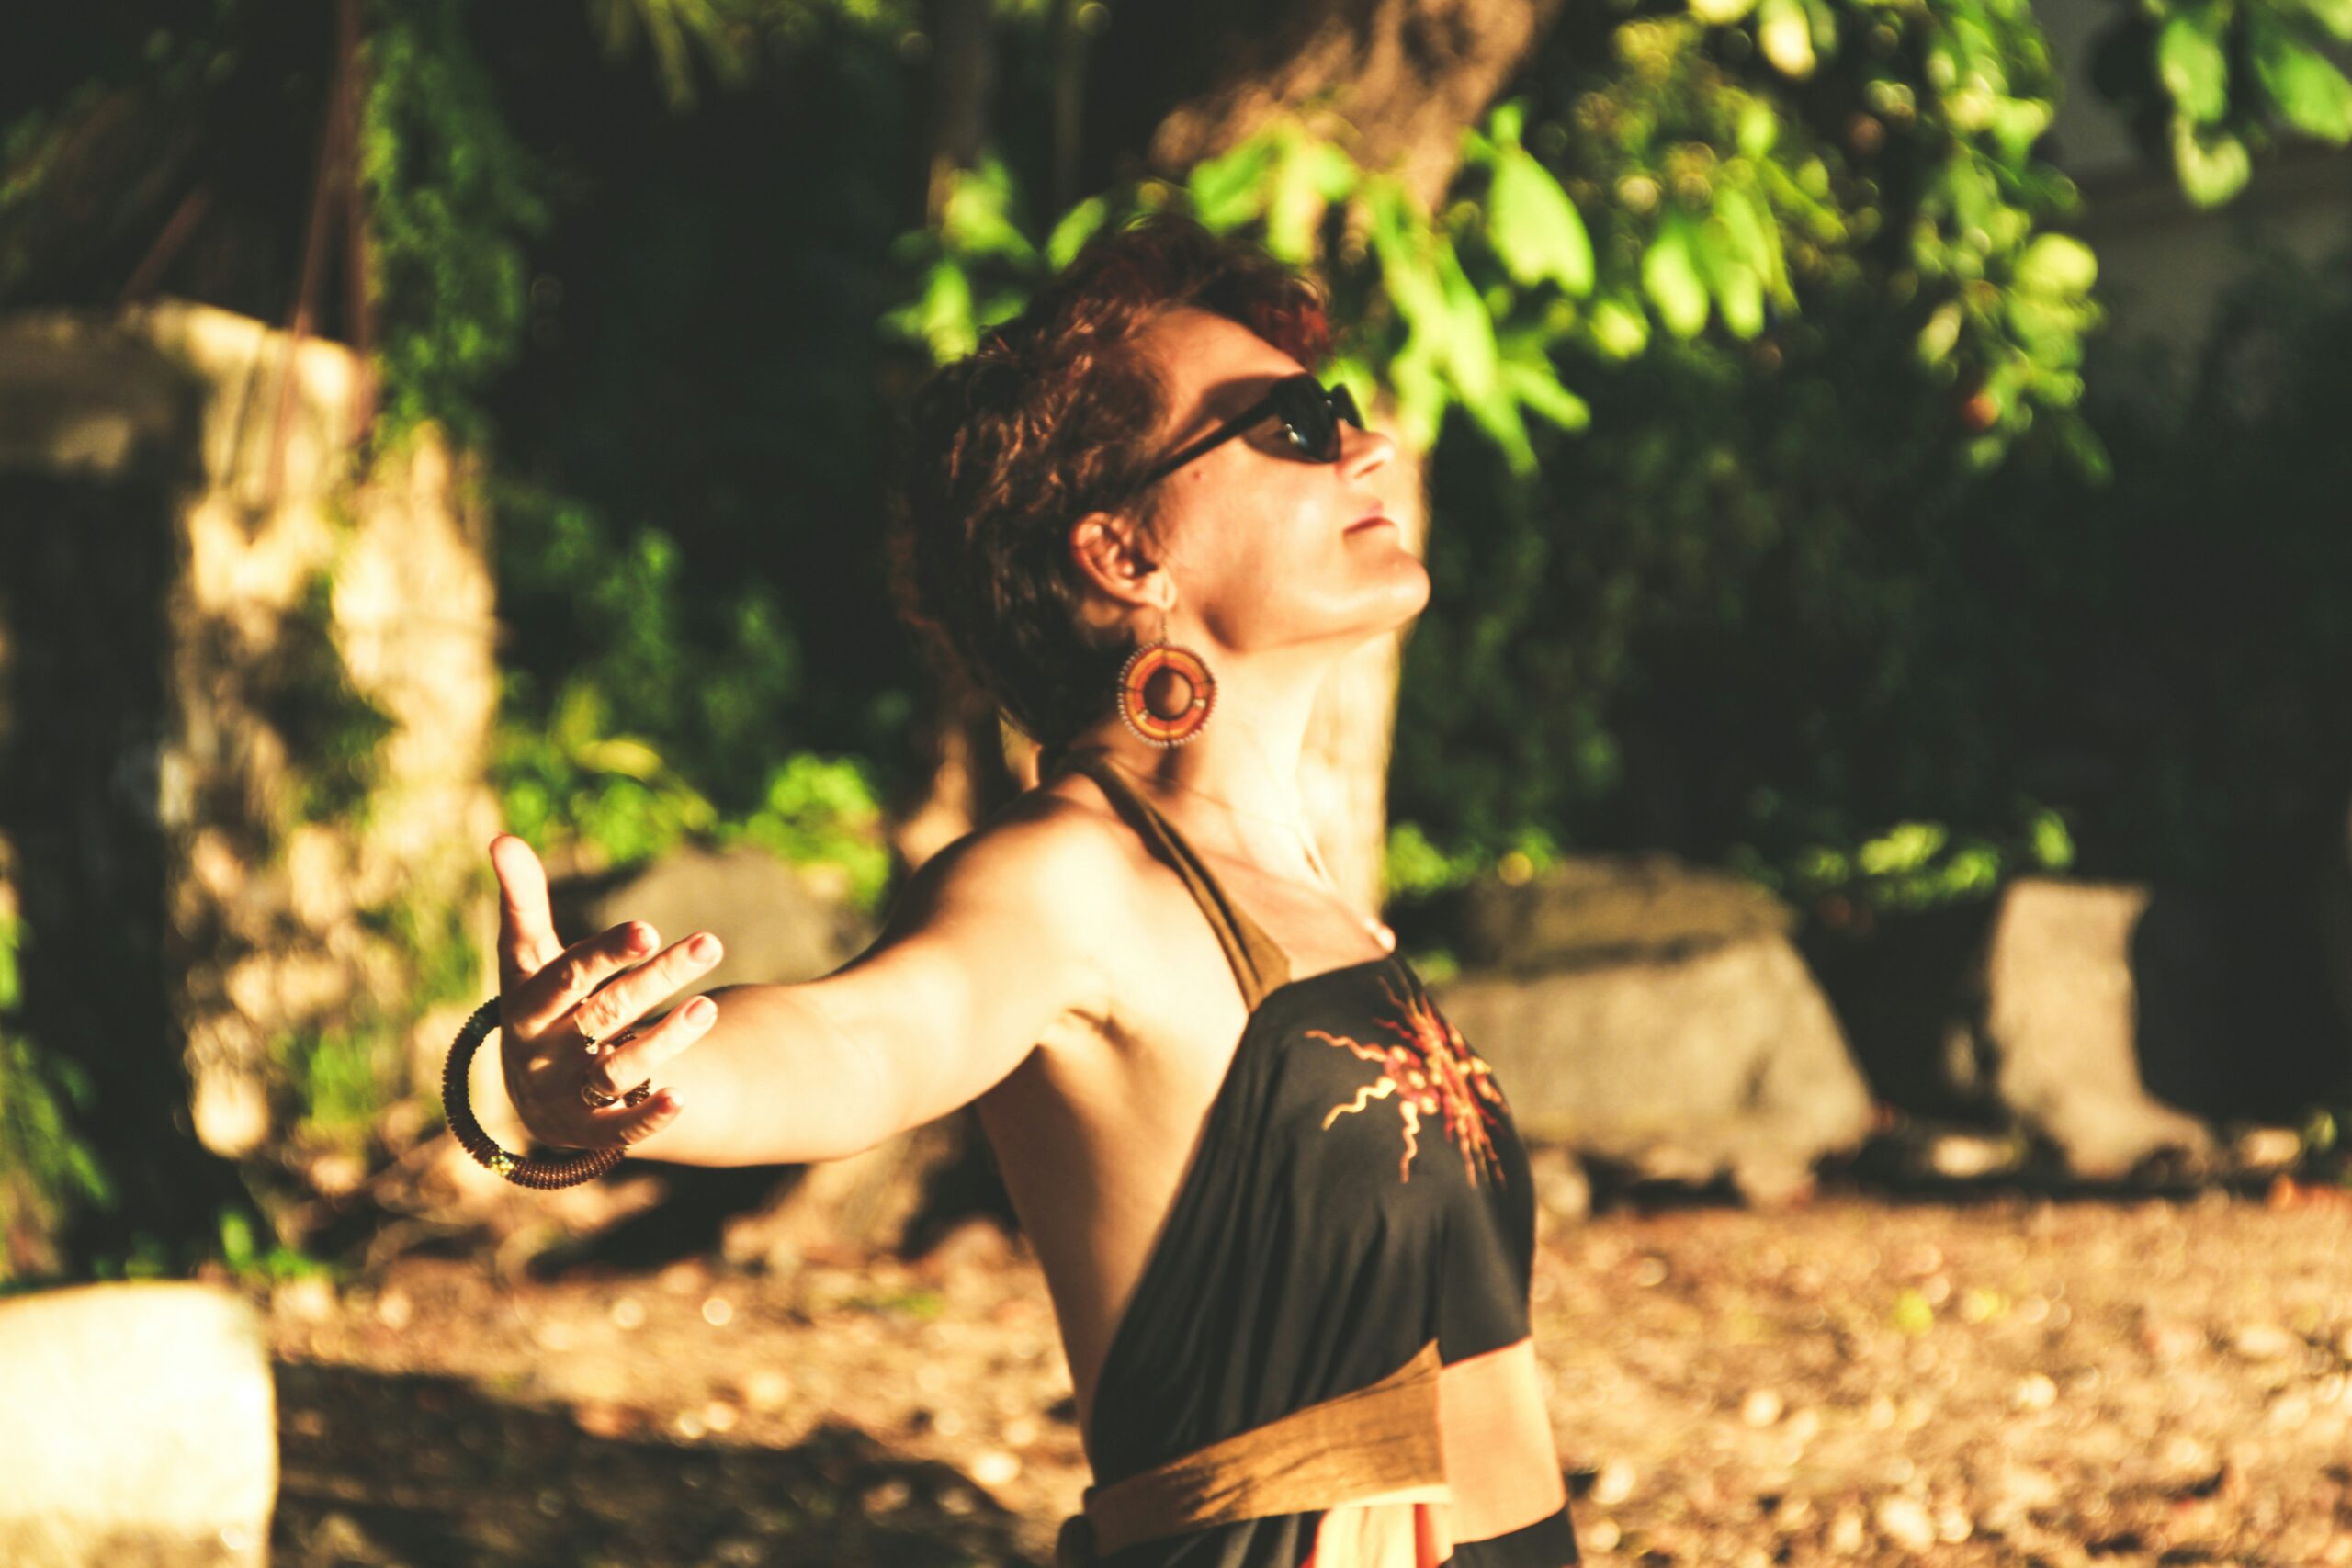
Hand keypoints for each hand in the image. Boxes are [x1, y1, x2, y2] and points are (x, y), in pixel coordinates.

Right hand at [488, 834, 726, 1149]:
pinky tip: (684, 1097)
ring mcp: (566, 1095)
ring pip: (617, 1069)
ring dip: (665, 1040)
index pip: (567, 975)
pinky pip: (622, 1127)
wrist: (534, 1092)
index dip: (607, 953)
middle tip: (710, 942)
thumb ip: (523, 900)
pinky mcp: (591, 1131)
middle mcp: (542, 1052)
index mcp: (527, 1004)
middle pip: (604, 1013)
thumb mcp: (528, 956)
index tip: (648, 929)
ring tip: (710, 1007)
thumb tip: (501, 837)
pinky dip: (650, 1115)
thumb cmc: (541, 1002)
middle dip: (659, 977)